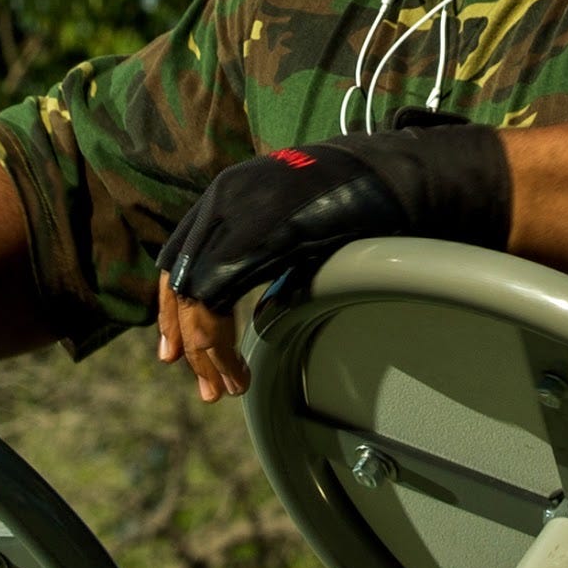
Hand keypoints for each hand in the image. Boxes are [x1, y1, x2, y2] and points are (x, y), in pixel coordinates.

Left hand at [148, 116, 508, 406]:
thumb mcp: (298, 222)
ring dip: (206, 352)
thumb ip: (266, 247)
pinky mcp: (254, 238)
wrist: (393, 178)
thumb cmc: (358, 201)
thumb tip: (257, 298)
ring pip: (193, 296)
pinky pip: (215, 301)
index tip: (179, 351)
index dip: (174, 308)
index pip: (179, 255)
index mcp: (230, 190)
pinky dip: (220, 345)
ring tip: (227, 389)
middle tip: (203, 384)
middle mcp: (223, 198)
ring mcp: (235, 214)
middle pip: (178, 278)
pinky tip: (243, 372)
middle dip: (184, 337)